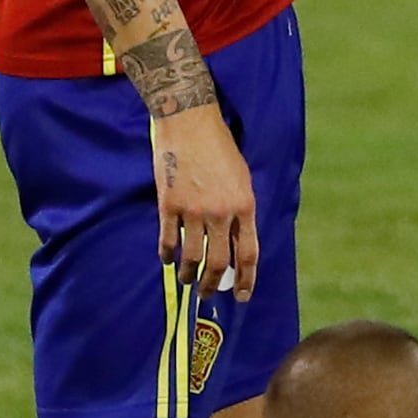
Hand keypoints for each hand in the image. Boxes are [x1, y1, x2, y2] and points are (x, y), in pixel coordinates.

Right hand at [151, 101, 258, 304]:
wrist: (189, 121)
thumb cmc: (219, 146)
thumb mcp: (242, 177)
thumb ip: (241, 210)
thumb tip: (236, 242)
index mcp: (245, 205)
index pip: (250, 253)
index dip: (248, 280)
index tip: (244, 297)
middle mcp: (221, 212)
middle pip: (219, 262)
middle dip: (215, 285)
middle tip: (210, 294)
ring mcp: (193, 210)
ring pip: (191, 257)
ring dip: (189, 274)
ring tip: (187, 280)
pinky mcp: (169, 204)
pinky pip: (168, 240)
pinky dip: (167, 254)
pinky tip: (167, 259)